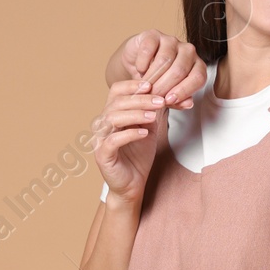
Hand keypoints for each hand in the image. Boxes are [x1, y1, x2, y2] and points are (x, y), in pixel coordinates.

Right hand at [93, 79, 166, 202]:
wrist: (133, 184)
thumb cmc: (138, 156)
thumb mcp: (149, 128)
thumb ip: (153, 111)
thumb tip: (169, 93)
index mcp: (112, 114)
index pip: (115, 91)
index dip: (132, 85)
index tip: (151, 85)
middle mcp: (103, 124)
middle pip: (116, 102)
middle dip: (140, 99)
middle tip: (160, 101)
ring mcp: (100, 139)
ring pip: (112, 118)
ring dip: (135, 114)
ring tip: (153, 116)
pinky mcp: (102, 155)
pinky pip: (113, 140)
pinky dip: (129, 134)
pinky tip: (143, 133)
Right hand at [113, 30, 205, 108]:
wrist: (138, 63)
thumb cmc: (157, 80)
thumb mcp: (168, 94)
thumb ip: (178, 101)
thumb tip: (188, 104)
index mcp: (197, 65)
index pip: (198, 78)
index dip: (183, 91)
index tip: (168, 101)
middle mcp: (188, 50)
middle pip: (180, 70)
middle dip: (164, 87)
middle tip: (152, 97)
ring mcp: (171, 40)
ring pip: (164, 60)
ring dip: (152, 77)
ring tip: (144, 86)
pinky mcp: (153, 35)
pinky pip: (149, 49)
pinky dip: (142, 63)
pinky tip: (140, 70)